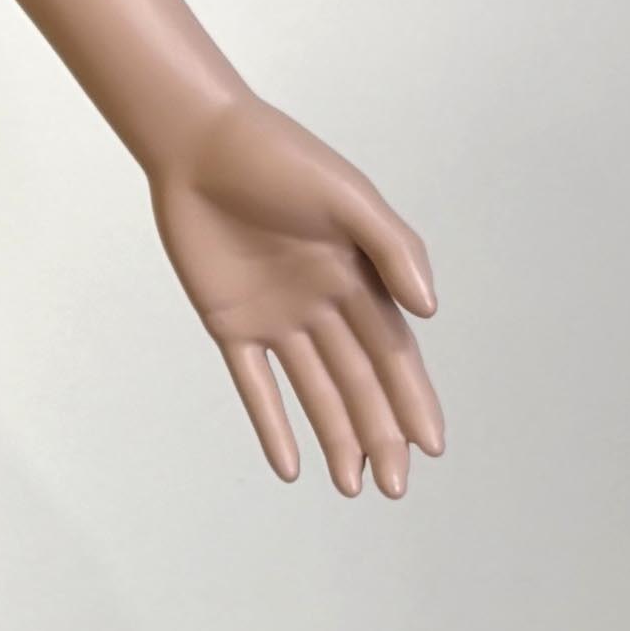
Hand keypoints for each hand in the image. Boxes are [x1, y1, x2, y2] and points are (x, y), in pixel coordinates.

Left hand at [149, 94, 444, 496]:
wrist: (198, 142)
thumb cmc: (280, 157)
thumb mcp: (348, 196)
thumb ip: (392, 249)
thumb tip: (430, 311)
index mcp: (360, 276)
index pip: (394, 353)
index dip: (413, 401)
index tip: (431, 447)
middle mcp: (324, 303)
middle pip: (359, 382)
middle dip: (380, 435)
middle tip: (395, 488)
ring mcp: (278, 316)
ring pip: (314, 390)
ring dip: (336, 437)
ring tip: (353, 486)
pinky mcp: (230, 321)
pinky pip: (254, 383)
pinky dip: (272, 424)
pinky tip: (289, 466)